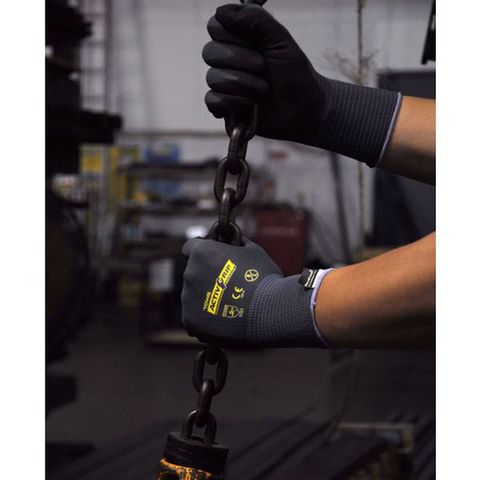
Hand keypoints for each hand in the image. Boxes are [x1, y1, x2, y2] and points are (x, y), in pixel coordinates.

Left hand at [181, 236, 328, 347]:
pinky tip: (223, 319)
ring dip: (205, 298)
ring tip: (229, 306)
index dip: (202, 253)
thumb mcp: (253, 251)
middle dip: (206, 277)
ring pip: (192, 296)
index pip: (190, 248)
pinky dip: (204, 318)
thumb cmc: (265, 279)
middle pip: (193, 273)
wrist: (270, 313)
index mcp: (202, 252)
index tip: (212, 260)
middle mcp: (190, 273)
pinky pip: (194, 316)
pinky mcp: (190, 321)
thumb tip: (233, 241)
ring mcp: (188, 298)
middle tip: (228, 286)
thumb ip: (236, 245)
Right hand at [203, 4, 400, 166]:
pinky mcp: (227, 111)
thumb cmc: (301, 77)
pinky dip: (233, 106)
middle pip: (212, 54)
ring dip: (245, 87)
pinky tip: (250, 109)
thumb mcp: (282, 44)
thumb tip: (222, 8)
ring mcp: (227, 86)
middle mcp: (230, 61)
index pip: (216, 26)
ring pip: (214, 80)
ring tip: (266, 93)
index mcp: (241, 40)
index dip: (235, 36)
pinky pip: (213, 103)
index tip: (260, 47)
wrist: (309, 111)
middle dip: (245, 65)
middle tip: (268, 74)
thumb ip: (255, 21)